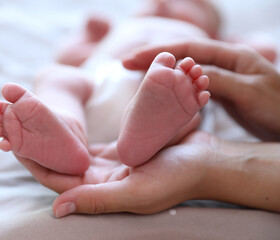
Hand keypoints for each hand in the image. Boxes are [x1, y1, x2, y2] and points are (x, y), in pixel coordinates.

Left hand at [16, 131, 215, 217]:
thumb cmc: (178, 177)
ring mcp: (106, 167)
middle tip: (14, 123)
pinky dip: (71, 132)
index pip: (56, 180)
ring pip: (69, 153)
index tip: (13, 141)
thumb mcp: (139, 192)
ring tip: (29, 118)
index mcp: (100, 194)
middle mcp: (98, 182)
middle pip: (58, 164)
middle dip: (36, 146)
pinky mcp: (116, 151)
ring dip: (50, 137)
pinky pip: (86, 143)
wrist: (206, 161)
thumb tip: (57, 209)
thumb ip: (99, 199)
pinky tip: (57, 119)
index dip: (34, 162)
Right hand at [122, 39, 279, 140]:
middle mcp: (224, 64)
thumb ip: (217, 80)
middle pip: (181, 57)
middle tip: (126, 65)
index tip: (130, 59)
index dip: (157, 53)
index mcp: (231, 56)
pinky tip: (164, 93)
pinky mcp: (221, 94)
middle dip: (154, 60)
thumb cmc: (279, 108)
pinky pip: (191, 88)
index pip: (187, 49)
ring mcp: (222, 79)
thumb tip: (186, 74)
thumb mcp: (248, 91)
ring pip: (184, 73)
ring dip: (162, 74)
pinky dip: (174, 89)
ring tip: (139, 77)